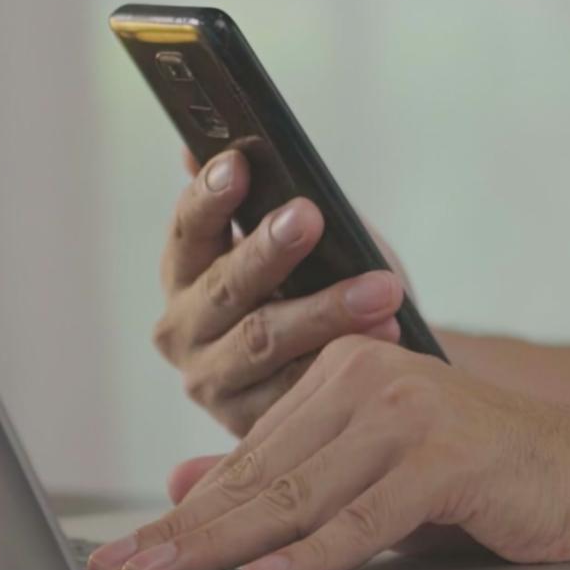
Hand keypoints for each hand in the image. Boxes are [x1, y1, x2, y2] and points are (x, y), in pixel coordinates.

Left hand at [89, 336, 569, 569]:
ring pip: (299, 495)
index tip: (126, 553)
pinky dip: (315, 555)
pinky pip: (366, 517)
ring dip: (225, 546)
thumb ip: (284, 478)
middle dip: (185, 533)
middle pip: (260, 476)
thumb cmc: (484, 480)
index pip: (249, 457)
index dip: (184, 512)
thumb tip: (185, 486)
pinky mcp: (448, 459)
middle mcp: (367, 381)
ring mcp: (408, 416)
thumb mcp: (368, 477)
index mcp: (341, 374)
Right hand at [154, 149, 407, 435]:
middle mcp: (183, 327)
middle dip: (269, 249)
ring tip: (382, 288)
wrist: (350, 365)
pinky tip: (386, 336)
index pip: (189, 229)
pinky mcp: (247, 426)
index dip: (209, 196)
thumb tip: (203, 144)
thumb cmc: (318, 284)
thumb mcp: (294, 235)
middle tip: (312, 214)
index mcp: (185, 271)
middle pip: (226, 286)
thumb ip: (257, 195)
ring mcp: (212, 380)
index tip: (239, 162)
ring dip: (326, 310)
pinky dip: (342, 361)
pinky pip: (295, 392)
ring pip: (263, 340)